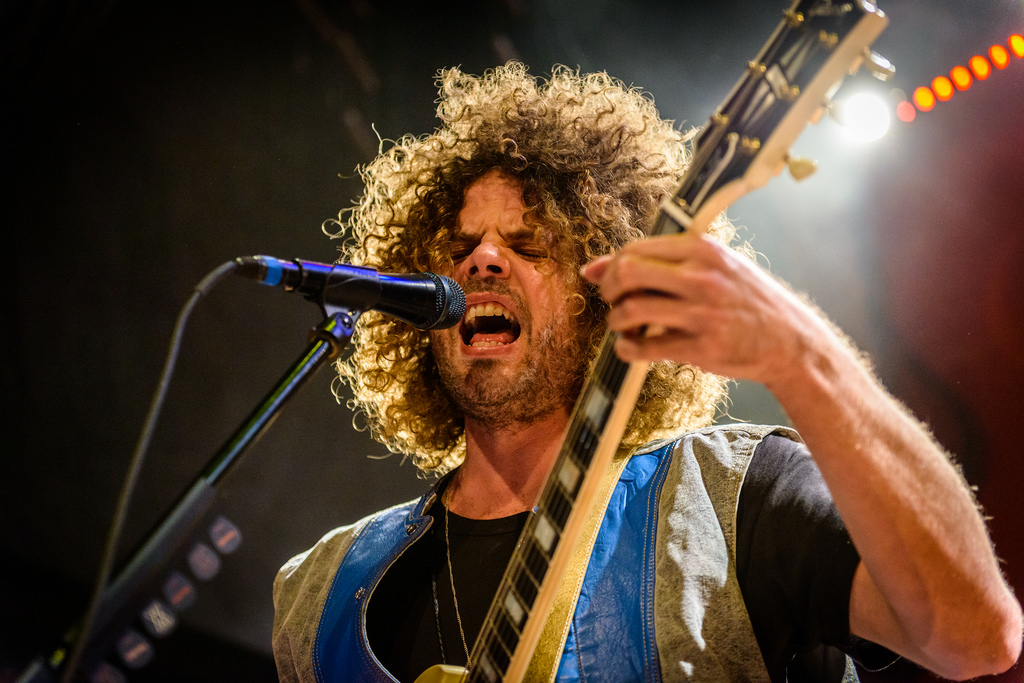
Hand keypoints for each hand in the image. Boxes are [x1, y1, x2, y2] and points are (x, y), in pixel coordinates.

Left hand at [581, 232, 821, 387]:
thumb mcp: (713, 268)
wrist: (790, 340)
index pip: (635, 248)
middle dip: (609, 289)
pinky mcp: (701, 346)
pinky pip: (645, 347)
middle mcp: (701, 277)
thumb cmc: (745, 301)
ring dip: (616, 321)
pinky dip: (626, 349)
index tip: (610, 281)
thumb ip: (659, 264)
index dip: (612, 266)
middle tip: (613, 302)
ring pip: (631, 310)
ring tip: (623, 327)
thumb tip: (592, 269)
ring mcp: (702, 312)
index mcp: (703, 250)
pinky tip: (630, 348)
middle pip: (627, 272)